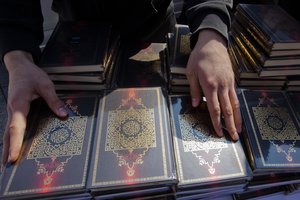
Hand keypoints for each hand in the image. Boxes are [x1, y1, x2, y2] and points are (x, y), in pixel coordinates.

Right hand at [2, 50, 67, 166]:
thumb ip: (54, 101)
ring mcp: (12, 111)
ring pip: (8, 132)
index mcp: (18, 104)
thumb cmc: (30, 74)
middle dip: (7, 151)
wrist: (19, 65)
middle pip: (8, 134)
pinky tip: (13, 145)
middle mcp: (12, 110)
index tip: (13, 157)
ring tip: (7, 162)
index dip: (15, 143)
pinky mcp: (15, 111)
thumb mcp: (45, 85)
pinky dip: (11, 138)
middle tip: (7, 168)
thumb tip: (63, 115)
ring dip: (7, 146)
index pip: (15, 128)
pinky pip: (12, 127)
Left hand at [186, 29, 241, 140]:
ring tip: (239, 130)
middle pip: (227, 110)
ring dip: (237, 119)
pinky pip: (236, 97)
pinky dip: (238, 108)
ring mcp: (229, 84)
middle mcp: (221, 86)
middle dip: (230, 125)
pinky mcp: (232, 81)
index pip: (214, 108)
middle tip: (234, 138)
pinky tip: (238, 115)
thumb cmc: (199, 58)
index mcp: (209, 85)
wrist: (212, 43)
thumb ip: (194, 90)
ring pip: (235, 104)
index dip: (216, 122)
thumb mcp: (191, 72)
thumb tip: (196, 105)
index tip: (219, 133)